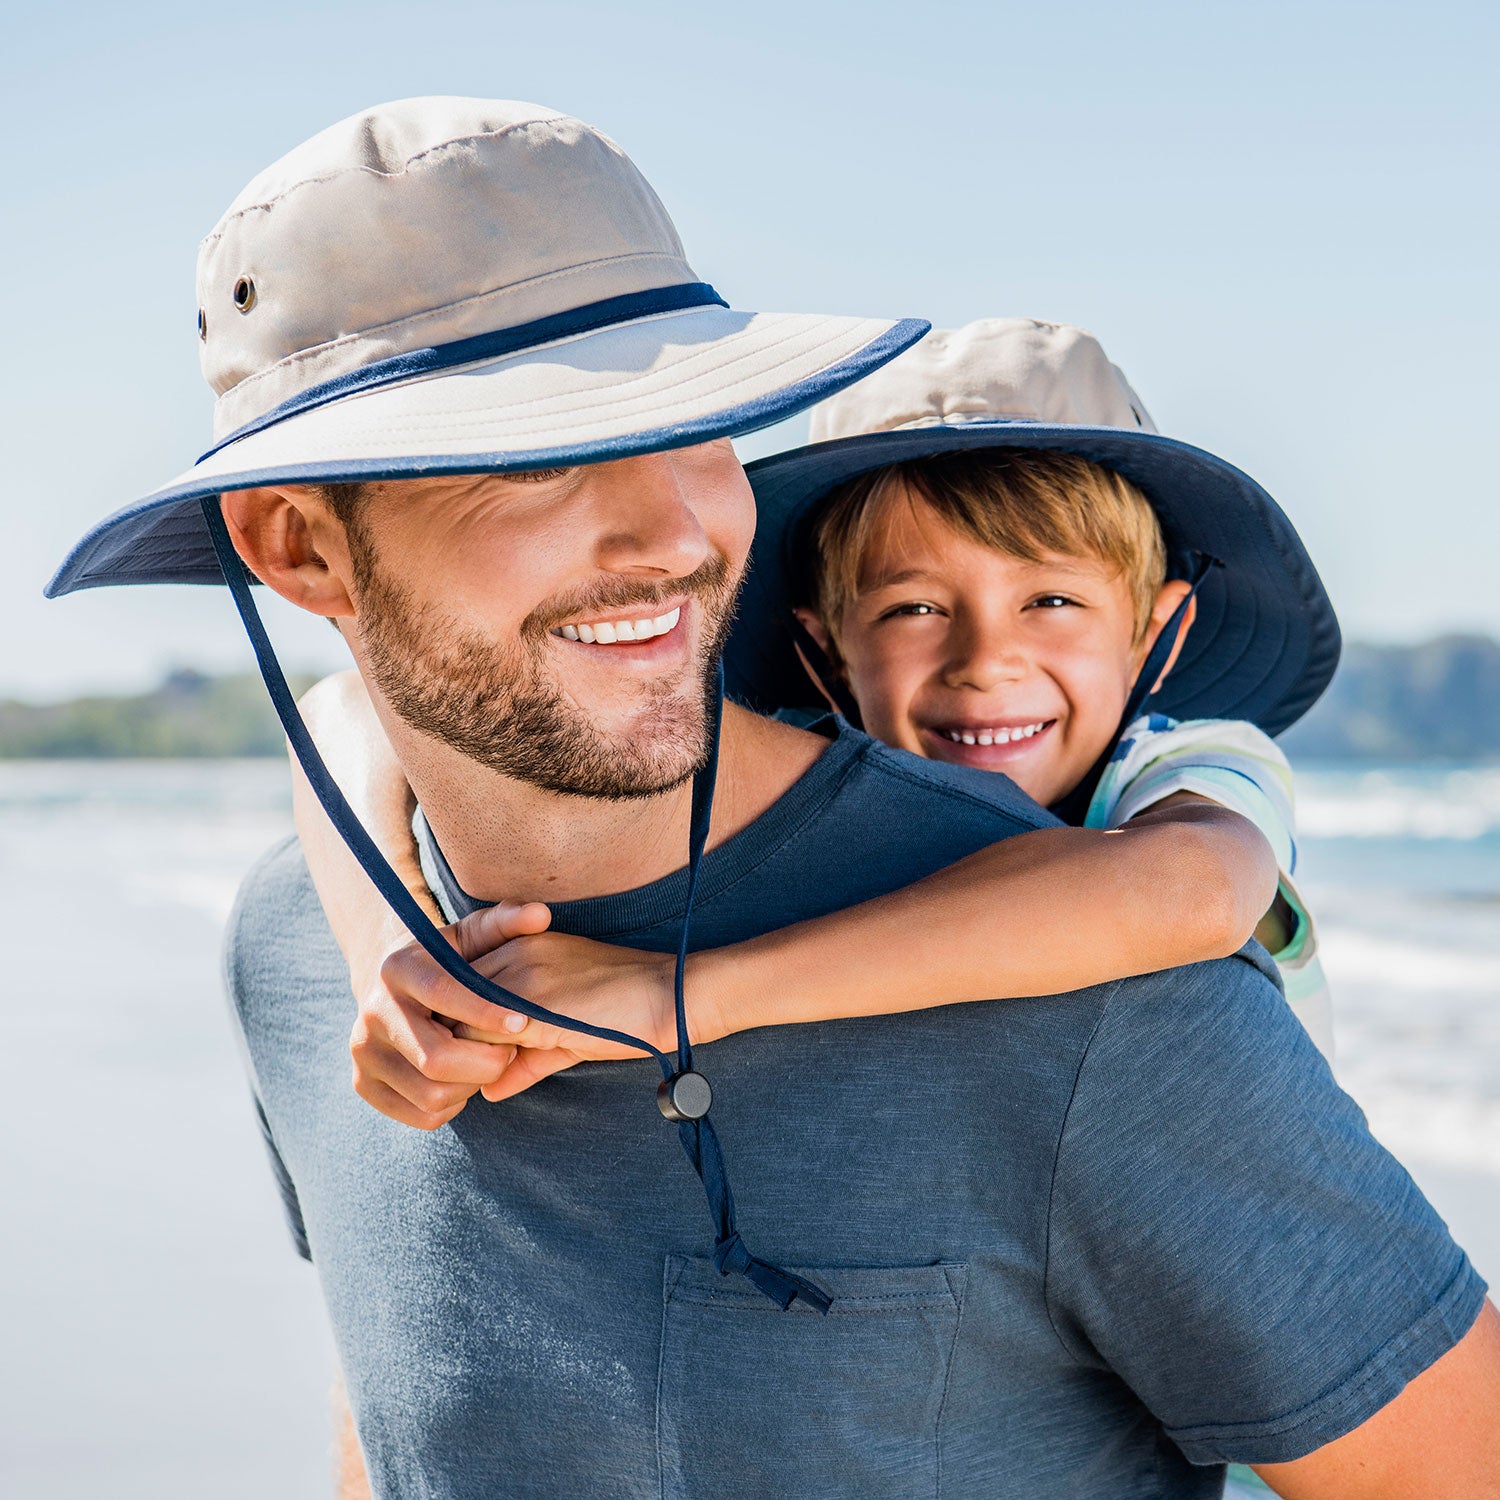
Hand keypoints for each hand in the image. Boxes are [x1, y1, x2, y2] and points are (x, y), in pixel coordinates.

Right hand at [348, 899, 548, 1129]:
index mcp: (398, 969)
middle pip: (435, 1059)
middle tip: (511, 1051)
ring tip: (488, 1063)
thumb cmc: (449, 960)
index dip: (485, 1013)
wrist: (394, 987)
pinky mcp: (363, 1084)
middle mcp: (372, 1012)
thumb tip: (542, 914)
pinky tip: (464, 1079)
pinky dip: (454, 1106)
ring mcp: (363, 1052)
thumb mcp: (475, 933)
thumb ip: (509, 921)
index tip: (523, 1022)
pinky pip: (422, 1116)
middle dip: (485, 1062)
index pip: (442, 994)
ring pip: (431, 1094)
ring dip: (473, 1086)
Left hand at [442, 915, 688, 1102]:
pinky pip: (483, 1036)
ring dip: (465, 1055)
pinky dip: (482, 1064)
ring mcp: (521, 974)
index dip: (460, 1023)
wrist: (670, 995)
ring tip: (480, 1079)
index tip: (469, 1054)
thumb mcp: (566, 1031)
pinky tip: (496, 1081)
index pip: (461, 984)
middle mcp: (515, 951)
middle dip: (454, 1039)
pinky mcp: (532, 1003)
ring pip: (461, 1018)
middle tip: (466, 1073)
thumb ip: (526, 1057)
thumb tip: (491, 1091)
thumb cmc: (626, 1011)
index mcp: (523, 944)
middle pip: (452, 998)